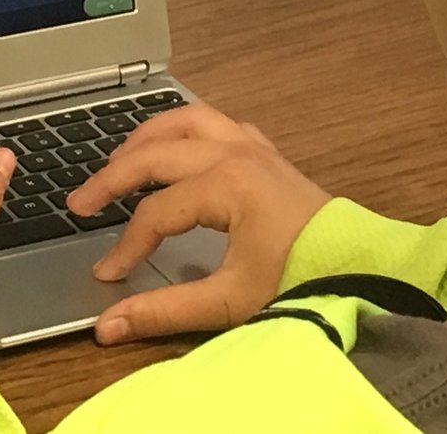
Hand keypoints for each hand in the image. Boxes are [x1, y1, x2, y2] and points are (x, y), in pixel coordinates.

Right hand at [66, 103, 330, 343]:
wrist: (365, 268)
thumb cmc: (302, 279)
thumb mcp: (230, 300)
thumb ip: (164, 311)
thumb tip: (108, 326)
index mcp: (226, 184)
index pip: (155, 213)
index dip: (125, 244)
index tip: (107, 274)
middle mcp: (235, 154)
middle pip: (156, 153)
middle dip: (112, 176)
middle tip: (80, 203)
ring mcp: (252, 146)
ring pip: (184, 120)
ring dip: (146, 136)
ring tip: (117, 159)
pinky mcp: (265, 152)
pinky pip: (216, 122)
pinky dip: (186, 129)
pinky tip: (175, 147)